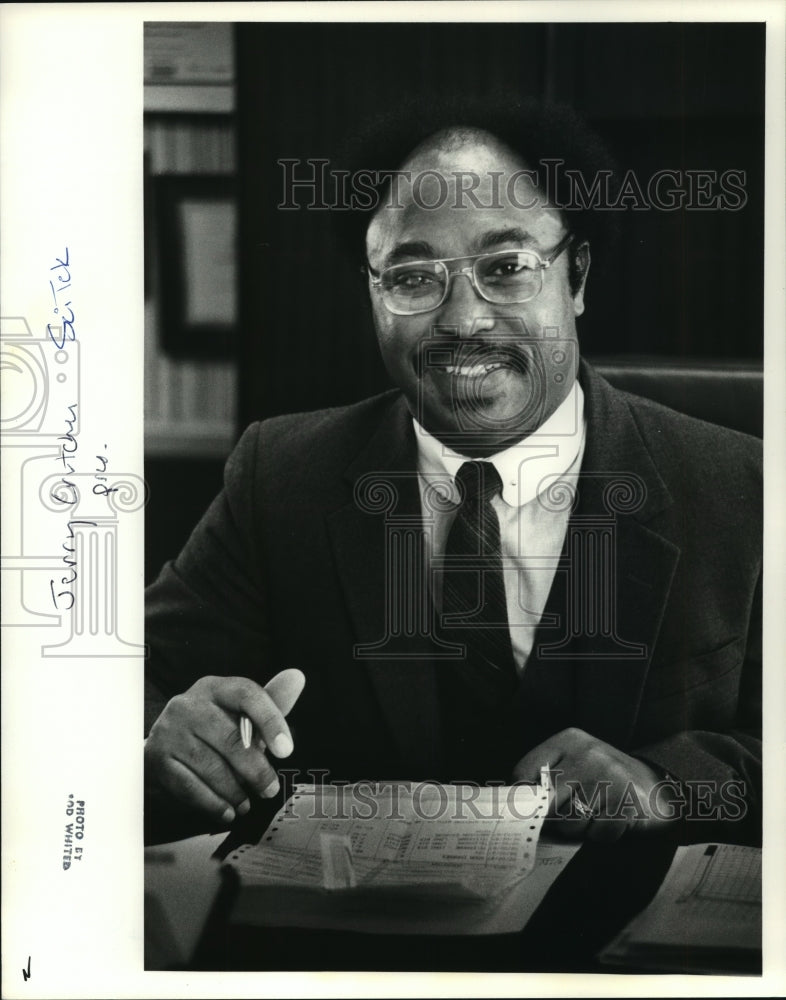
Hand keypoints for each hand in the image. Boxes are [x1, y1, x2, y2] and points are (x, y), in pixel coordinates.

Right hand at [145, 669, 305, 824]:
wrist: (165, 750)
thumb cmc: (213, 729)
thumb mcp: (240, 714)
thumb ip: (271, 702)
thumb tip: (297, 677)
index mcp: (214, 688)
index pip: (247, 694)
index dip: (271, 721)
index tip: (287, 750)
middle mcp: (188, 704)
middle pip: (231, 737)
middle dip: (256, 770)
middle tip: (270, 789)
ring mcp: (169, 732)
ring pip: (212, 767)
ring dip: (235, 791)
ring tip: (247, 803)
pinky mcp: (156, 760)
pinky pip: (190, 788)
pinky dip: (213, 804)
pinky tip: (227, 811)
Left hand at [512, 727, 678, 842]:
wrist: (656, 786)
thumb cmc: (603, 780)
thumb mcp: (573, 764)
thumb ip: (545, 777)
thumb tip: (512, 806)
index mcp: (569, 740)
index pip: (524, 772)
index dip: (522, 799)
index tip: (525, 812)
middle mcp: (588, 754)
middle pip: (546, 802)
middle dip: (553, 818)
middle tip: (566, 817)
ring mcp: (609, 776)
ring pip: (570, 822)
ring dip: (579, 829)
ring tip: (592, 816)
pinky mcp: (627, 802)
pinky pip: (597, 834)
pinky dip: (601, 836)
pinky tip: (610, 821)